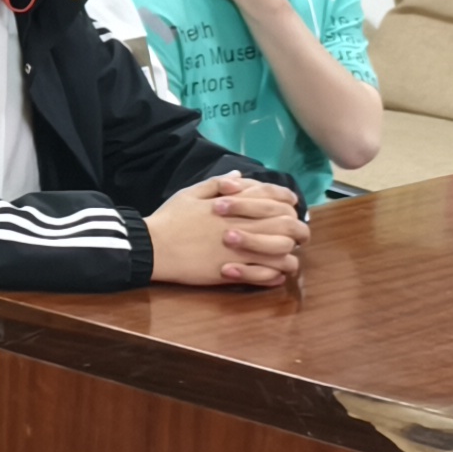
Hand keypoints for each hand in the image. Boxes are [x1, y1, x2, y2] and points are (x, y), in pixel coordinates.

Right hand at [146, 171, 309, 287]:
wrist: (154, 247)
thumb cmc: (170, 219)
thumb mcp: (190, 193)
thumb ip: (218, 183)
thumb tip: (239, 176)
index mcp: (235, 205)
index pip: (275, 199)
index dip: (287, 200)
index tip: (291, 204)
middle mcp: (243, 226)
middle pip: (288, 226)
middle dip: (298, 228)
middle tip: (295, 232)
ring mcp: (241, 251)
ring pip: (284, 253)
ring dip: (289, 253)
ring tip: (284, 254)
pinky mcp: (235, 272)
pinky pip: (268, 275)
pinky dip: (276, 274)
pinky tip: (274, 273)